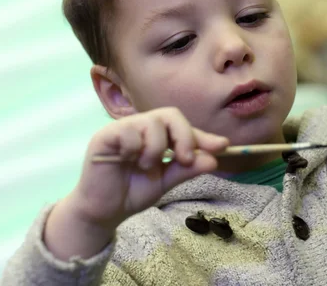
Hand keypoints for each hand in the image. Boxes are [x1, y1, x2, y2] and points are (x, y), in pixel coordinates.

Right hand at [44, 107, 227, 259]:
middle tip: (184, 159)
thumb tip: (214, 159)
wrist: (104, 211)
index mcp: (156, 135)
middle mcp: (140, 126)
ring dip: (157, 148)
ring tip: (146, 166)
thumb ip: (186, 169)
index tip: (222, 146)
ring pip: (151, 122)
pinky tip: (129, 161)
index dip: (202, 135)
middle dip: (184, 136)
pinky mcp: (105, 136)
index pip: (182, 126)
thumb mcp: (165, 181)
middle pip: (169, 114)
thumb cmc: (132, 192)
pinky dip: (135, 148)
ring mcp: (122, 129)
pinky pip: (128, 131)